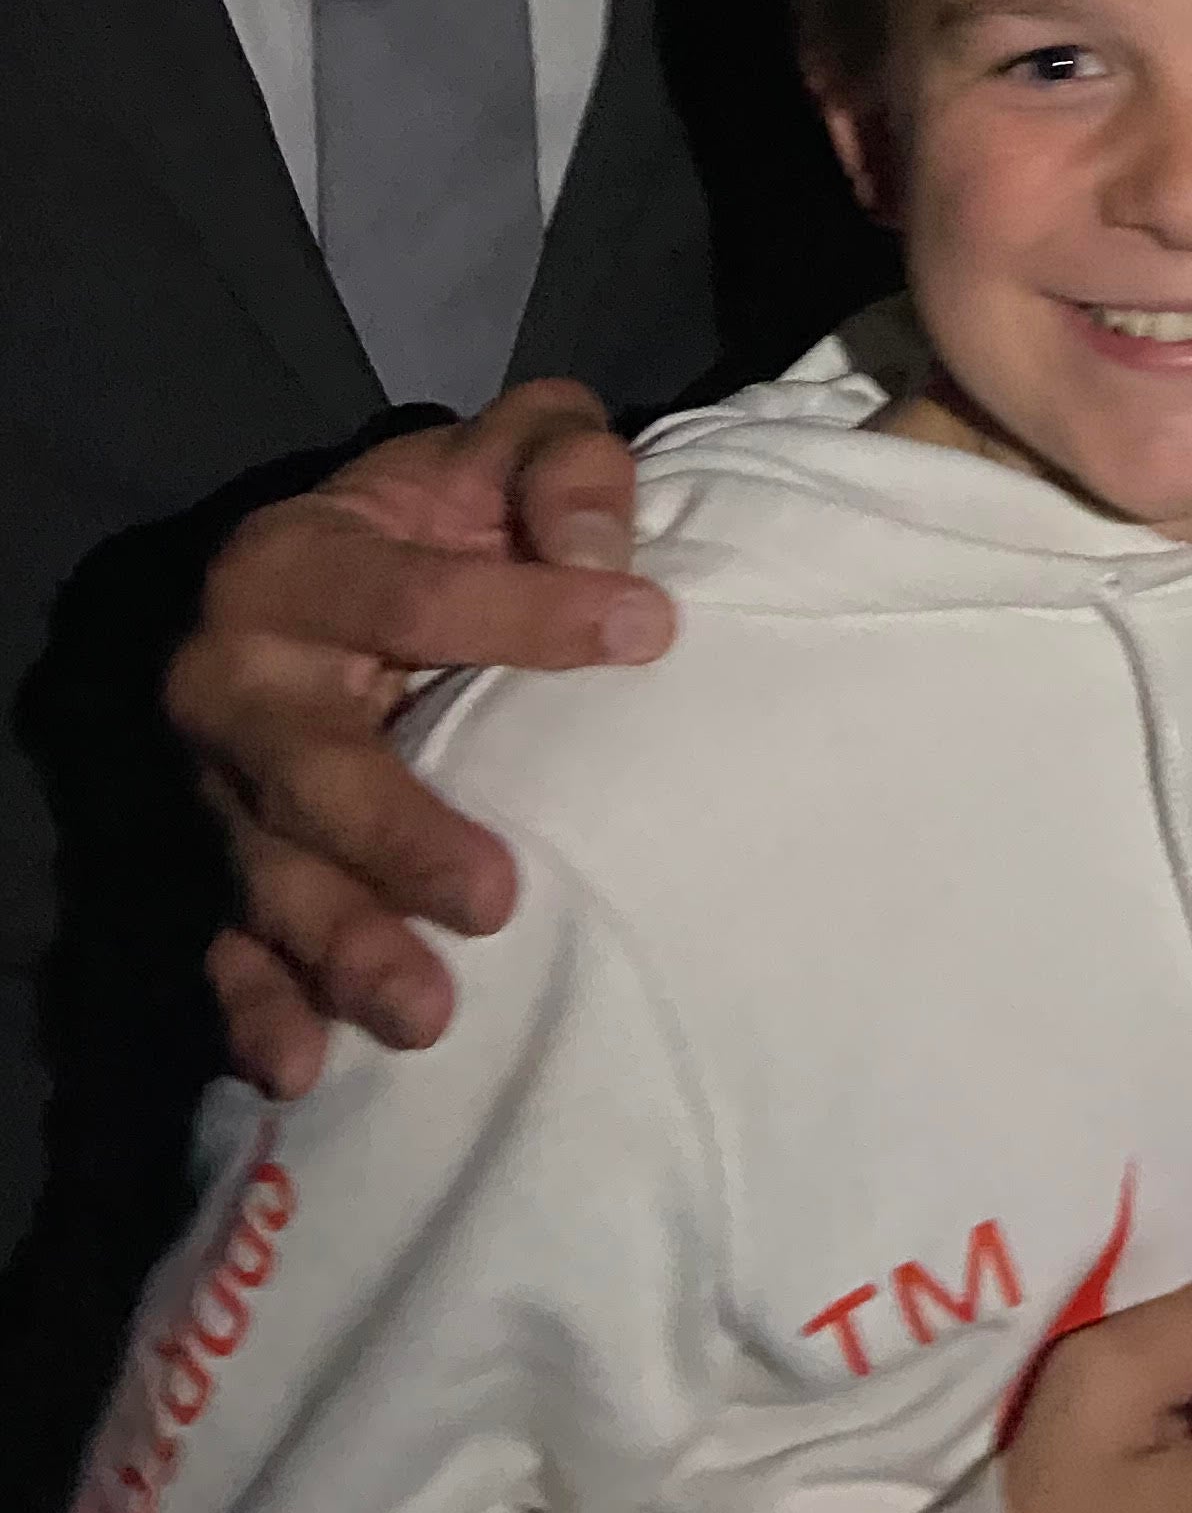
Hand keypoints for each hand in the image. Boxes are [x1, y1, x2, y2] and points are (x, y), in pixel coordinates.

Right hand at [165, 380, 670, 1093]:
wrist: (346, 564)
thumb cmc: (448, 510)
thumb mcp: (513, 444)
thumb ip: (562, 465)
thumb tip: (603, 558)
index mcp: (291, 562)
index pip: (408, 596)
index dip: (526, 613)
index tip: (648, 633)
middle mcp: (232, 682)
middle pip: (311, 768)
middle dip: (397, 840)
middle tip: (496, 900)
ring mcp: (222, 789)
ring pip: (271, 876)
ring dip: (342, 951)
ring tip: (426, 1016)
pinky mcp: (228, 866)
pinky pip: (232, 946)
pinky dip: (262, 1011)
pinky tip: (306, 1068)